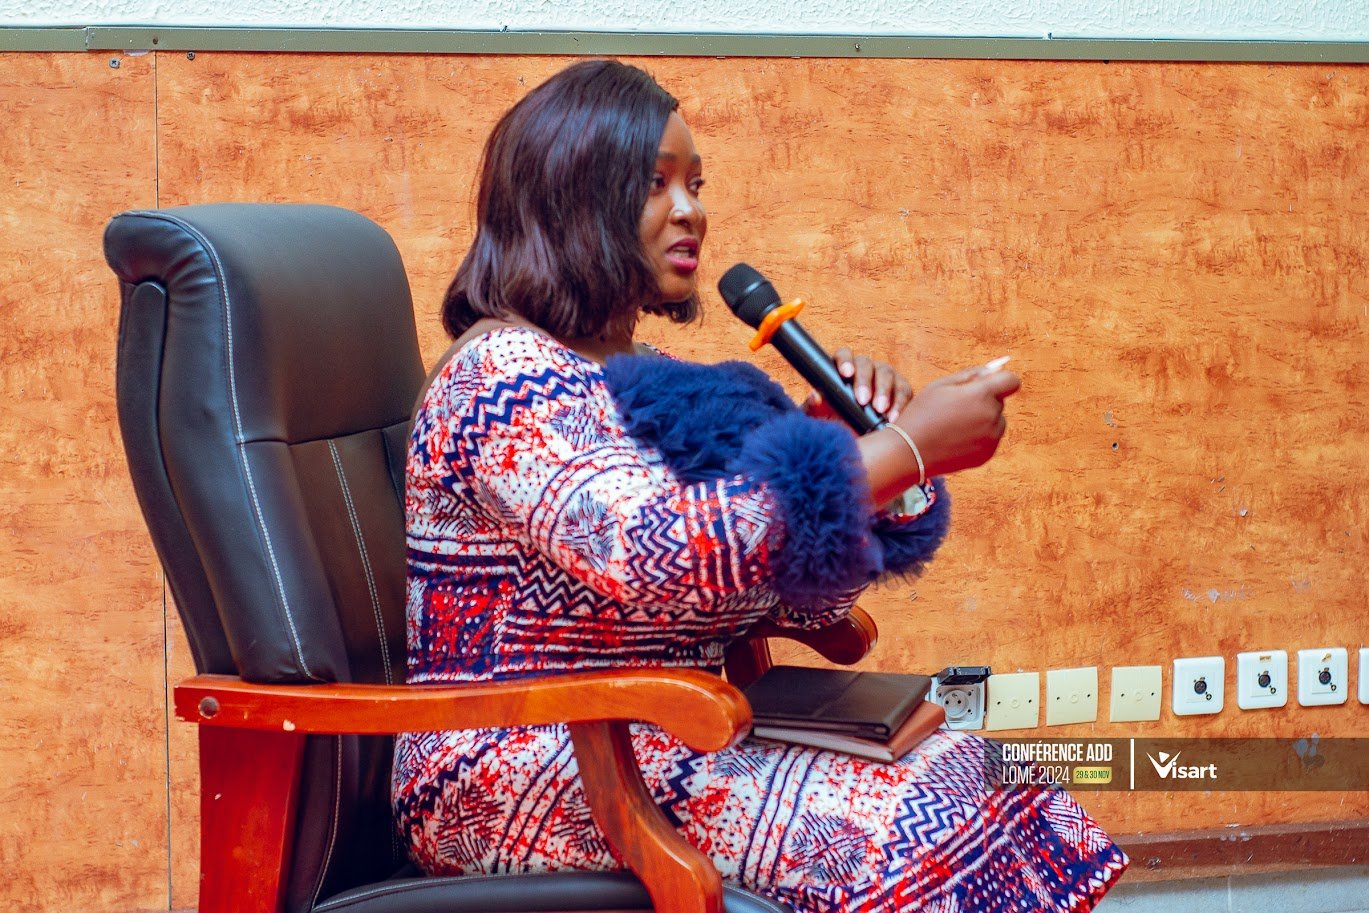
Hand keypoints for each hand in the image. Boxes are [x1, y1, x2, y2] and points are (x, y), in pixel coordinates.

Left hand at [804, 347, 914, 420]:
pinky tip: (893, 418)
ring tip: (880, 410)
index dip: (845, 361)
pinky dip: (900, 404)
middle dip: (864, 381)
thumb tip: (816, 397)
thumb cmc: (836, 423)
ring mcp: (885, 377)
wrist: (859, 439)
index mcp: (844, 370)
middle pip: (866, 364)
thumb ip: (815, 407)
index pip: (844, 355)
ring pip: (887, 374)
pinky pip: (904, 391)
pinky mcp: (902, 390)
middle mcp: (866, 369)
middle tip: (862, 400)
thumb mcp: (821, 417)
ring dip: (884, 391)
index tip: (846, 373)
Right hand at [894, 365, 1020, 476]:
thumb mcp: (941, 385)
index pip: (1011, 381)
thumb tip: (994, 369)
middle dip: (984, 400)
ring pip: (996, 421)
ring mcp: (991, 438)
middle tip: (956, 408)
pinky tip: (955, 439)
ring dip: (983, 419)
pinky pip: (990, 439)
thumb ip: (971, 374)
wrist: (909, 451)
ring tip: (954, 425)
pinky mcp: (987, 454)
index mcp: (981, 395)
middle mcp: (991, 417)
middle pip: (1000, 401)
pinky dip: (978, 437)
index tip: (987, 385)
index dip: (1000, 380)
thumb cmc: (922, 413)